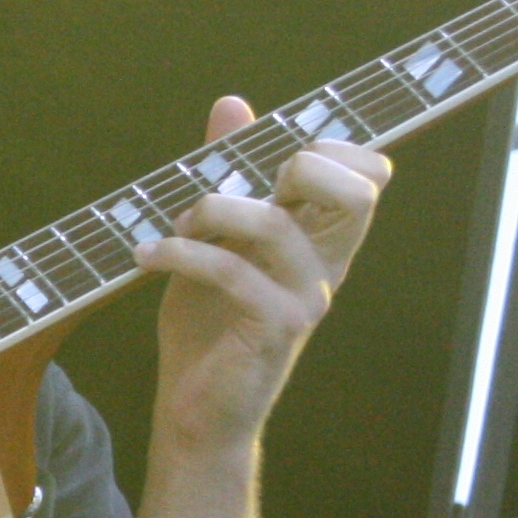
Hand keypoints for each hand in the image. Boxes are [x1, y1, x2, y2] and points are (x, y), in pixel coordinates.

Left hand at [132, 97, 389, 452]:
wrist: (198, 412)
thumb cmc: (210, 325)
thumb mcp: (215, 239)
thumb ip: (229, 174)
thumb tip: (233, 104)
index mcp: (321, 240)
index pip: (369, 175)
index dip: (336, 146)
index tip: (273, 152)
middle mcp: (326, 265)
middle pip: (356, 191)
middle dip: (297, 164)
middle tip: (240, 183)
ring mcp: (306, 297)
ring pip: (275, 222)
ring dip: (210, 210)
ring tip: (174, 226)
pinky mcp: (276, 327)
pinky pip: (231, 269)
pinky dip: (179, 252)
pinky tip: (148, 255)